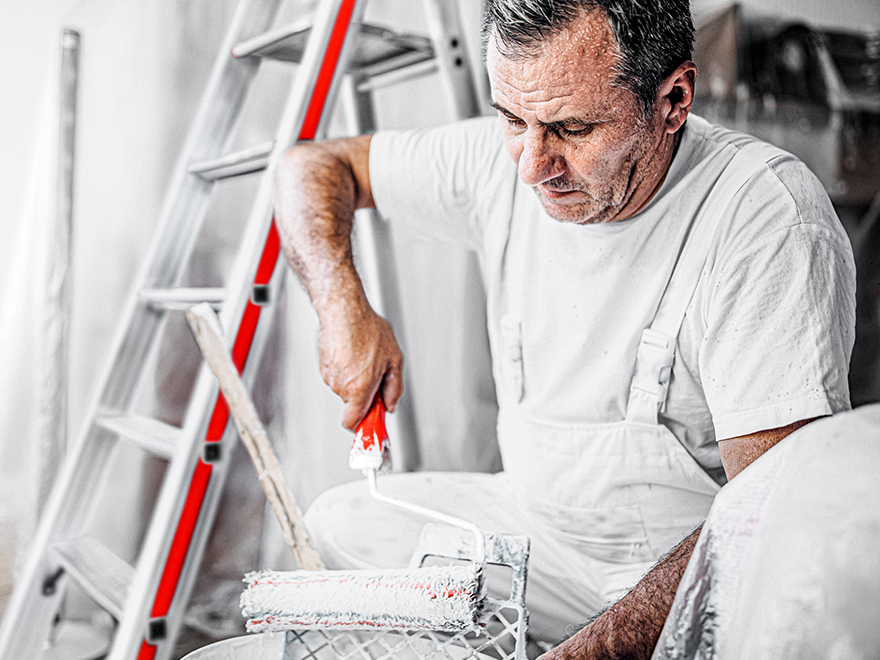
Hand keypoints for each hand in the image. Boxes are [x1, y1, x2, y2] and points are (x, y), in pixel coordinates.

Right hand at [316, 300, 403, 430]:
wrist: (343, 309)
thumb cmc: (367, 329)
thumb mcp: (394, 359)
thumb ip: (394, 388)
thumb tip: (390, 405)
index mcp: (359, 388)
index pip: (352, 423)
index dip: (362, 424)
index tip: (371, 423)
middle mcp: (342, 386)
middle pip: (353, 404)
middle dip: (364, 394)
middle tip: (376, 374)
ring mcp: (330, 376)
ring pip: (345, 388)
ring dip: (356, 378)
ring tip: (364, 356)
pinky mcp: (324, 365)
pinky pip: (338, 375)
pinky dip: (346, 368)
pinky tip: (353, 351)